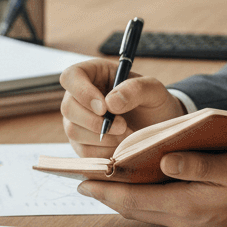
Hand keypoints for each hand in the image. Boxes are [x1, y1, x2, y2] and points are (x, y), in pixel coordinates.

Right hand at [60, 58, 185, 157]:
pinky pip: (83, 151)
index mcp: (92, 74)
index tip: (104, 108)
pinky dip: (104, 152)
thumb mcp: (153, 90)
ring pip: (73, 130)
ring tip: (126, 135)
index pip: (70, 77)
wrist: (158, 127)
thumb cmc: (153, 103)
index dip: (82, 92)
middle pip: (68, 108)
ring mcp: (77, 121)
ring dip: (102, 138)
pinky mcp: (81, 144)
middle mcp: (78, 97)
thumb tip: (110, 103)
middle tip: (123, 126)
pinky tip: (120, 146)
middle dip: (96, 121)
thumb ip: (135, 89)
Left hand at [77, 149, 226, 226]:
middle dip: (106, 196)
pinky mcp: (198, 220)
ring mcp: (191, 222)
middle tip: (81, 182)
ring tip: (102, 183)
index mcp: (188, 205)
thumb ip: (195, 166)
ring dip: (122, 199)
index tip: (81, 182)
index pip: (135, 200)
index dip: (106, 191)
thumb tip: (163, 161)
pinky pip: (159, 211)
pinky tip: (137, 188)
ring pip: (145, 211)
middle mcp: (184, 219)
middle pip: (134, 209)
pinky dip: (141, 200)